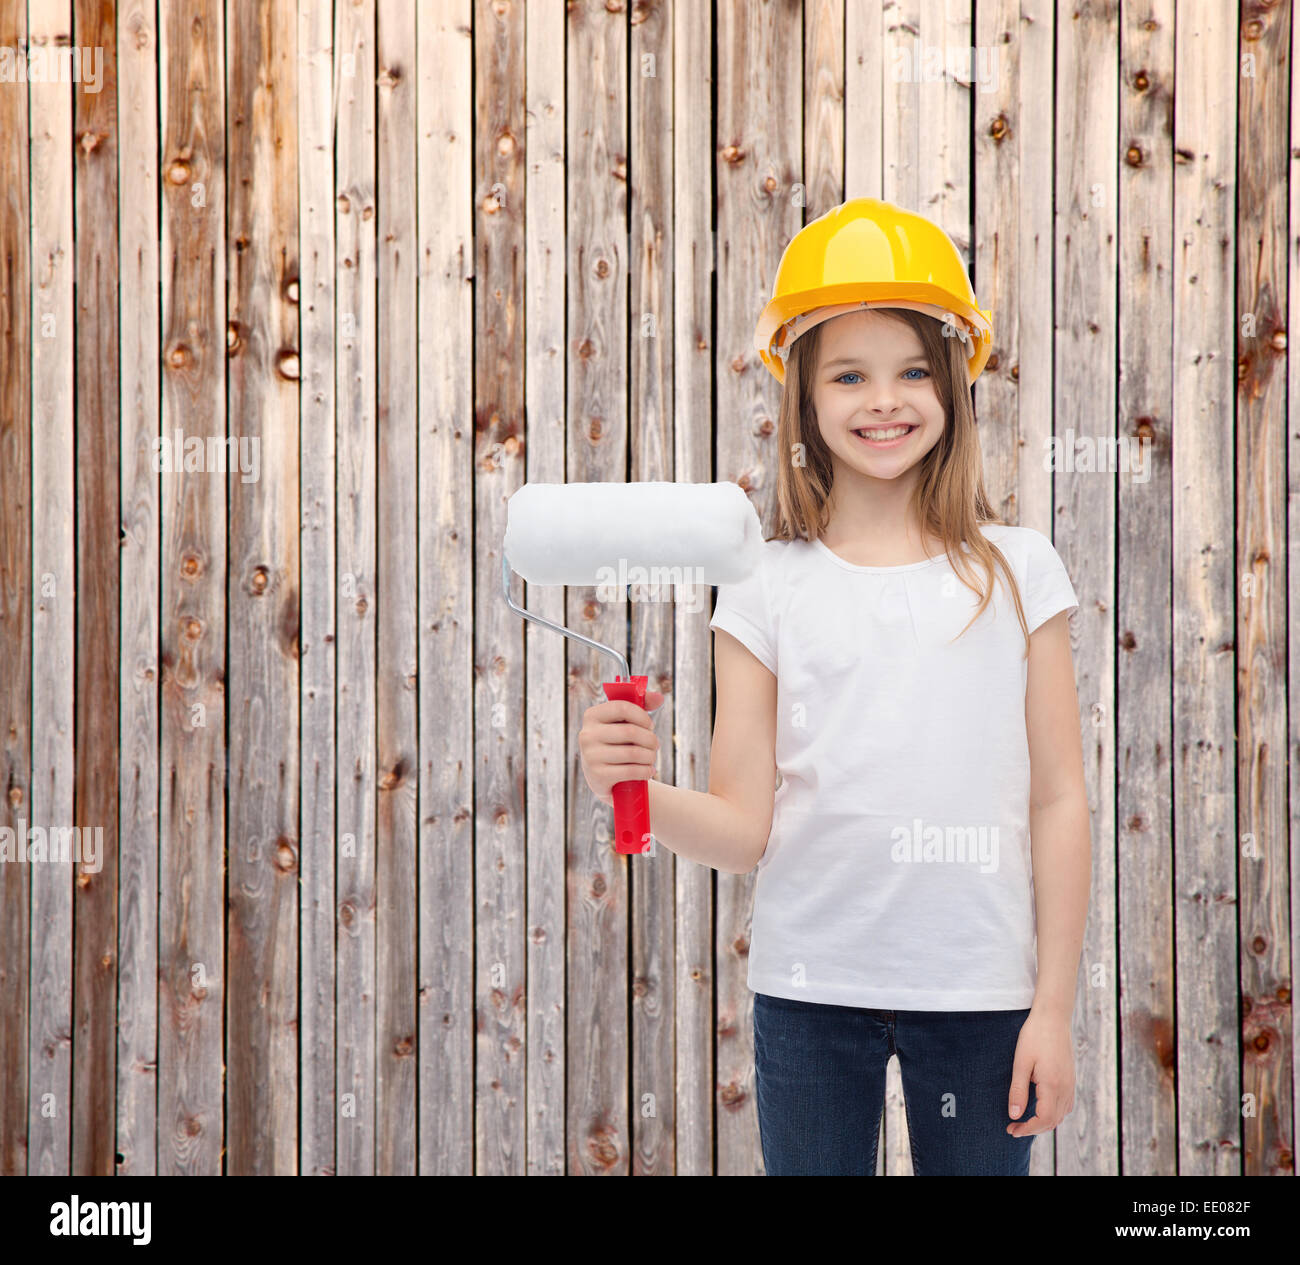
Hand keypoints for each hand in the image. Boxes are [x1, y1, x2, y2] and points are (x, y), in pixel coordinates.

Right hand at [578, 690, 663, 806]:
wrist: (603, 778)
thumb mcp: (624, 722)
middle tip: (655, 745)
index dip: (642, 716)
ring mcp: (591, 756)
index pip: (622, 708)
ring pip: (633, 753)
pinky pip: (630, 771)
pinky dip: (645, 771)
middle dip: (650, 739)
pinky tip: (649, 771)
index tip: (649, 725)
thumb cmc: (617, 743)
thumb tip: (659, 697)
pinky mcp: (598, 776)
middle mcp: (587, 735)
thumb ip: (642, 705)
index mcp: (592, 716)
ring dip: (650, 756)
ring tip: (652, 758)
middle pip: (630, 732)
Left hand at [1006, 1007, 1074, 1136]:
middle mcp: (1066, 1088)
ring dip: (1043, 1122)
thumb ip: (1018, 1090)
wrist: (1053, 1018)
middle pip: (1053, 1121)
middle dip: (1033, 1129)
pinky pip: (1065, 1105)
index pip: (1044, 1119)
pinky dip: (1052, 1113)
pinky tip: (1040, 1108)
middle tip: (1013, 1128)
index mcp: (1053, 1085)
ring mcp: (1070, 1084)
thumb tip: (1014, 1115)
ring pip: (1060, 1115)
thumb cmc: (1034, 1036)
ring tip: (1024, 1121)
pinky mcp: (1071, 1079)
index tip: (1011, 1129)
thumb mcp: (1021, 1063)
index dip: (1028, 1129)